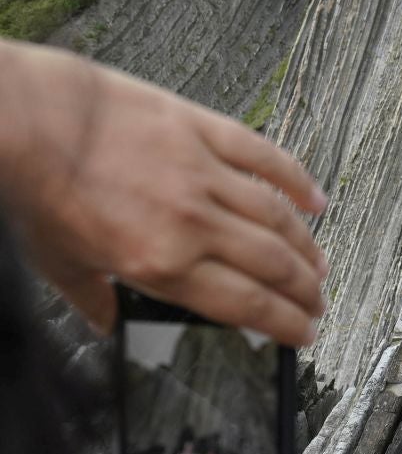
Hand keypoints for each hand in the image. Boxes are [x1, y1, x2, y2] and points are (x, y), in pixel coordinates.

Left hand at [1, 43, 327, 343]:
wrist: (25, 119)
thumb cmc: (37, 186)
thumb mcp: (62, 265)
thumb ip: (95, 300)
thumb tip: (109, 325)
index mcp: (163, 264)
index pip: (247, 305)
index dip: (285, 324)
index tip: (303, 334)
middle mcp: (192, 223)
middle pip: (272, 266)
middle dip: (304, 293)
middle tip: (317, 306)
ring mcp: (202, 173)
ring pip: (275, 218)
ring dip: (306, 247)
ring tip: (320, 267)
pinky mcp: (199, 130)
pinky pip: (262, 156)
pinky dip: (295, 180)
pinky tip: (315, 199)